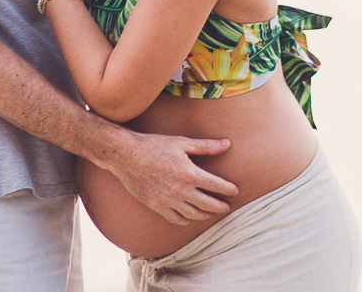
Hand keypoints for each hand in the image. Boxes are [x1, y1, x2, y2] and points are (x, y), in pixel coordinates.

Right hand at [109, 131, 238, 225]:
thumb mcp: (181, 142)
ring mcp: (168, 200)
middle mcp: (181, 190)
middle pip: (208, 204)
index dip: (228, 189)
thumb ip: (206, 146)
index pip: (216, 185)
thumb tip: (227, 144)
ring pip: (193, 214)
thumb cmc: (154, 146)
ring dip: (205, 215)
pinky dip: (186, 219)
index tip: (235, 191)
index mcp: (189, 173)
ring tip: (211, 213)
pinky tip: (190, 217)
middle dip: (220, 206)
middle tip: (227, 207)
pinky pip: (176, 218)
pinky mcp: (157, 206)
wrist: (126, 156)